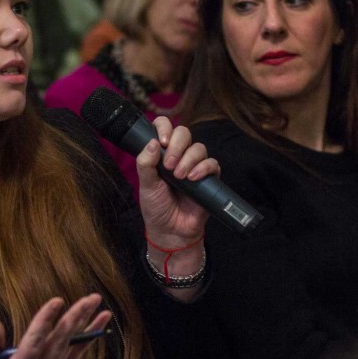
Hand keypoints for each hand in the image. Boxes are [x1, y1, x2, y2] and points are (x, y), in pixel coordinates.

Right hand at [0, 294, 110, 358]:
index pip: (35, 340)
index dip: (46, 319)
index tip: (57, 301)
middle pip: (61, 340)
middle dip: (76, 317)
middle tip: (89, 298)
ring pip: (71, 344)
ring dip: (86, 322)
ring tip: (96, 301)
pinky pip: (75, 354)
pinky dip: (88, 338)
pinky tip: (99, 324)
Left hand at [136, 117, 218, 249]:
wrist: (170, 231)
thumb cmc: (157, 207)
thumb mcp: (146, 185)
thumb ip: (145, 163)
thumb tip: (152, 142)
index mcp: (162, 153)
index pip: (165, 127)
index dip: (164, 128)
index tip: (161, 142)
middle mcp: (179, 155)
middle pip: (184, 133)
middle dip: (177, 145)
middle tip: (169, 165)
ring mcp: (195, 166)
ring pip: (199, 148)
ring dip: (188, 159)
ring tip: (179, 176)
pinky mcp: (209, 178)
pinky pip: (212, 164)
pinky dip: (203, 168)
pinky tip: (192, 178)